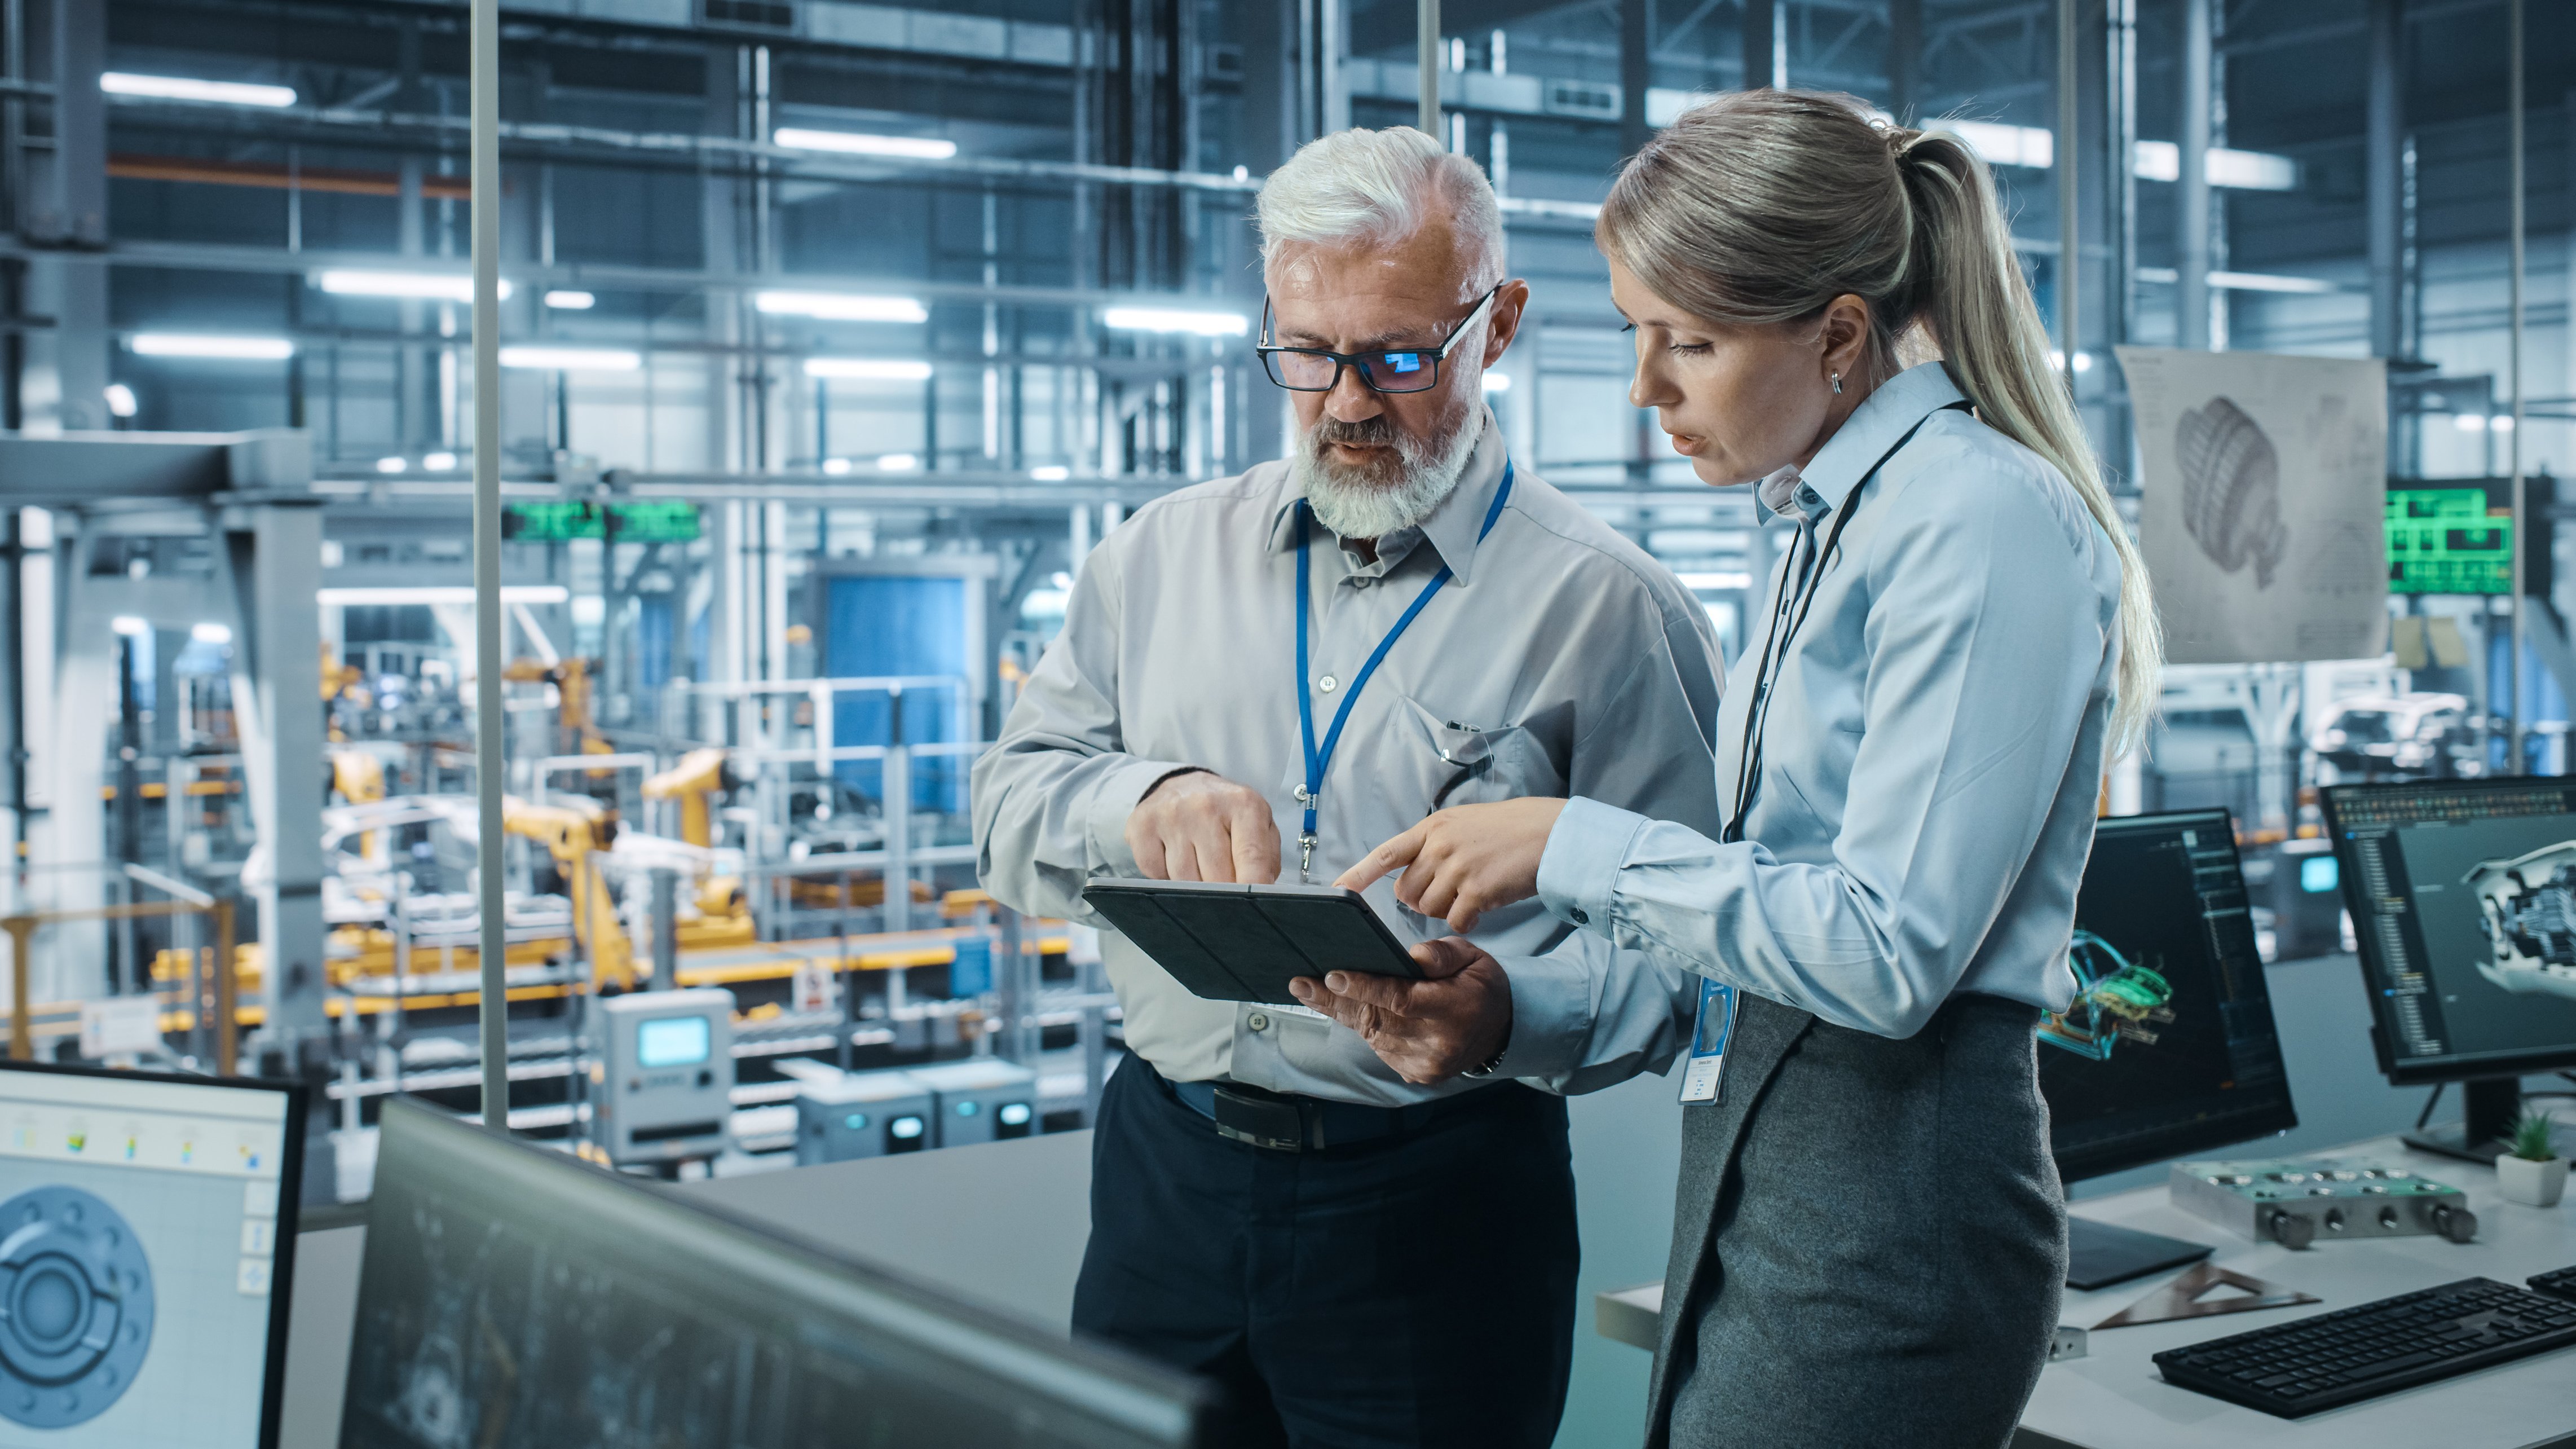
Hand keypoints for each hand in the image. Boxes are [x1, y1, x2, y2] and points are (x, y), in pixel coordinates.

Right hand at [1124, 770, 1279, 882]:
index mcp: (1243, 804)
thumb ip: (1265, 859)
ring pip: (1185, 881)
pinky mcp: (1142, 826)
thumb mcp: (1257, 826)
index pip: (1251, 857)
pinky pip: (1156, 874)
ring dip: (1194, 887)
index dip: (1253, 889)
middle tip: (1224, 888)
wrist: (1183, 786)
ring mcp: (1171, 815)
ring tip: (1200, 869)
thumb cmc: (1225, 814)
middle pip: (1218, 877)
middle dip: (1223, 894)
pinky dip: (1166, 878)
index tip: (1252, 909)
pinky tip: (1174, 860)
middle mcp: (1205, 806)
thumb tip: (1261, 893)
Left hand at [1289, 937, 1511, 1084]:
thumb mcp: (1473, 958)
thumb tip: (1411, 956)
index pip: (1400, 999)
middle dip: (1334, 999)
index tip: (1333, 975)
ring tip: (1310, 990)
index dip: (1365, 987)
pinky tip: (1343, 1007)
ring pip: (1372, 1034)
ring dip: (1341, 1011)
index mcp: (1453, 1010)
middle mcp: (1437, 1043)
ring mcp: (1425, 1063)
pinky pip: (1379, 1047)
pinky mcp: (1417, 1072)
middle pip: (1375, 1018)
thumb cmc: (1481, 987)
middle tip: (1299, 983)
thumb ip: (1442, 955)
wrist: (1501, 1030)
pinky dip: (1362, 1026)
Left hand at [1335, 797, 1566, 931]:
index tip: (1336, 890)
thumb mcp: (1463, 824)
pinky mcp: (1477, 891)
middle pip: (1406, 891)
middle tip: (1447, 893)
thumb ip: (1433, 845)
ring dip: (1446, 910)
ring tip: (1470, 895)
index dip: (1357, 874)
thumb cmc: (1507, 830)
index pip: (1385, 853)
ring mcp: (1458, 868)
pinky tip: (1482, 908)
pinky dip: (1466, 921)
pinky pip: (1455, 921)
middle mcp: (1439, 846)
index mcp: (1432, 828)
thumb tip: (1410, 873)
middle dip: (1420, 899)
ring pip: (1428, 909)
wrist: (1548, 834)